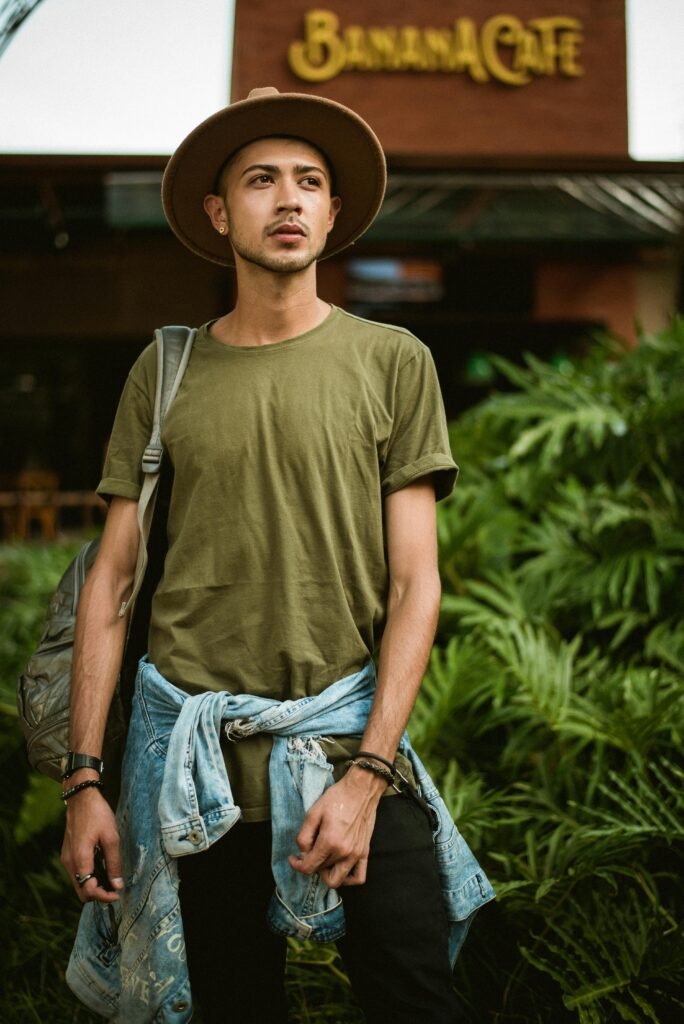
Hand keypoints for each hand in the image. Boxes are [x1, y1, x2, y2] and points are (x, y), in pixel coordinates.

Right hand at [61, 785, 123, 903]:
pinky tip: (102, 869)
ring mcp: (66, 859)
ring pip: (78, 884)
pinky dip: (88, 877)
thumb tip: (118, 885)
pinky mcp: (67, 854)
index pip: (88, 890)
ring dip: (93, 886)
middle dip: (98, 895)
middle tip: (115, 889)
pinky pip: (76, 874)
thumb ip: (114, 863)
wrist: (81, 797)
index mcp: (80, 859)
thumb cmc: (98, 814)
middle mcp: (69, 862)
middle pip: (81, 892)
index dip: (104, 897)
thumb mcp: (111, 837)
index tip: (117, 894)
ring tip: (111, 879)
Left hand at [287, 767, 385, 887]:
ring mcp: (356, 854)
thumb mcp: (313, 812)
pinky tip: (340, 868)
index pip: (309, 867)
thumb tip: (302, 851)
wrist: (361, 789)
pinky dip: (348, 879)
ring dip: (326, 873)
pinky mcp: (365, 852)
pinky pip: (358, 877)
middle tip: (308, 851)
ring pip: (337, 880)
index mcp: (329, 842)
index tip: (293, 858)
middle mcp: (344, 852)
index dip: (297, 865)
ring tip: (323, 860)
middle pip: (321, 871)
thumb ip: (304, 835)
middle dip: (311, 864)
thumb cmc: (338, 797)